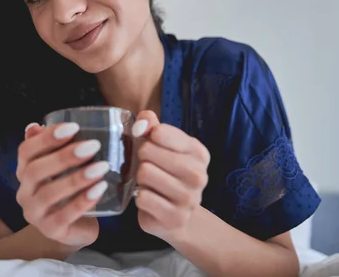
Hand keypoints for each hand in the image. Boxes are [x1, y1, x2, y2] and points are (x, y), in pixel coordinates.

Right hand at [15, 122, 108, 248]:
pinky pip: (63, 216)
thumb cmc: (70, 190)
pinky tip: (99, 189)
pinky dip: (82, 202)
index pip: (25, 151)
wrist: (77, 227)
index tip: (73, 128)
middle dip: (64, 156)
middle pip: (35, 171)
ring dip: (76, 178)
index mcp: (25, 171)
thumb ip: (55, 146)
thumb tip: (36, 125)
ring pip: (49, 194)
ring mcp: (34, 214)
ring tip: (101, 167)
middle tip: (93, 145)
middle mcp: (24, 192)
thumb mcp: (63, 167)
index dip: (46, 138)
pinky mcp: (50, 231)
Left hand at [132, 111, 210, 241]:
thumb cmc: (166, 174)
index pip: (159, 132)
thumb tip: (142, 120)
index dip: (147, 137)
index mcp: (198, 152)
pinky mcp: (175, 218)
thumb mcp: (162, 146)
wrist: (179, 215)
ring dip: (140, 179)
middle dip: (142, 158)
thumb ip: (151, 126)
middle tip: (150, 168)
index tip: (151, 145)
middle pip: (147, 151)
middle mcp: (198, 175)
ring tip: (151, 184)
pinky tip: (151, 200)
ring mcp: (189, 199)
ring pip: (144, 173)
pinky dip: (140, 198)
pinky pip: (143, 198)